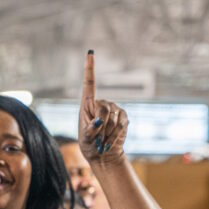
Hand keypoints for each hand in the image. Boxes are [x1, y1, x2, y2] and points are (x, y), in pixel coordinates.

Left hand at [79, 51, 127, 165]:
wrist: (103, 155)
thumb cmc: (90, 145)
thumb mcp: (85, 139)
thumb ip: (90, 130)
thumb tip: (100, 120)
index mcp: (87, 104)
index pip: (89, 84)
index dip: (89, 68)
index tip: (90, 53)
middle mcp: (101, 103)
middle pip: (103, 109)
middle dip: (100, 126)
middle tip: (97, 138)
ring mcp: (114, 109)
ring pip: (113, 119)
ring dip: (107, 134)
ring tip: (102, 141)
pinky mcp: (124, 116)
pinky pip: (121, 124)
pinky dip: (115, 135)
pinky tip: (110, 141)